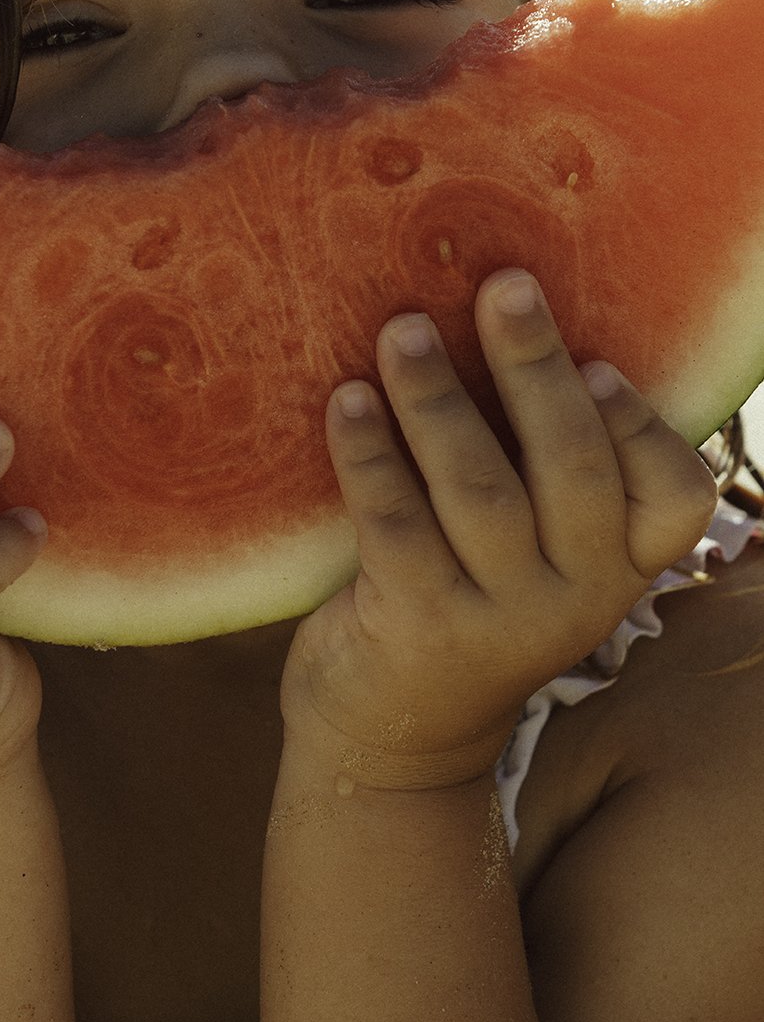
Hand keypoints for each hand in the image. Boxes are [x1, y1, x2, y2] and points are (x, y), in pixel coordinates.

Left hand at [281, 269, 718, 789]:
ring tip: (402, 329)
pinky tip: (346, 400)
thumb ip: (541, 462)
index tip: (598, 362)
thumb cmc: (466, 596)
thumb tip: (507, 317)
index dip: (642, 427)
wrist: (393, 735)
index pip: (675, 496)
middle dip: (534, 366)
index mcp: (619, 563)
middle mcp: (577, 594)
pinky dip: (369, 455)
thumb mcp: (531, 547)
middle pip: (570, 466)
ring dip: (437, 398)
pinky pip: (395, 524)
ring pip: (479, 489)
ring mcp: (499, 618)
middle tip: (504, 286)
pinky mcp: (418, 628)